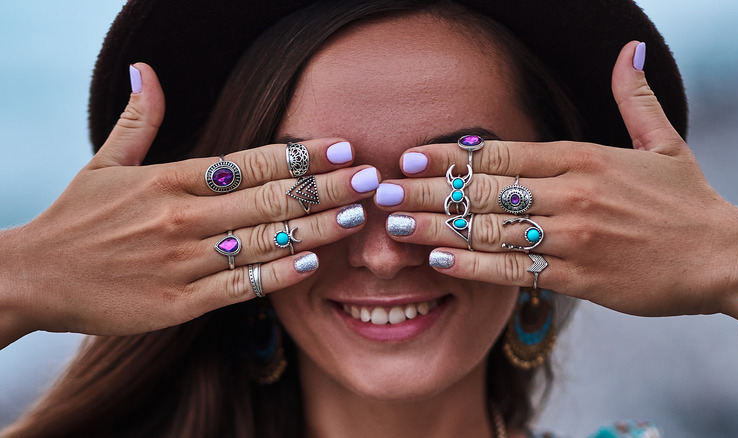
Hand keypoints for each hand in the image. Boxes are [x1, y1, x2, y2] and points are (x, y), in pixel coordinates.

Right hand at [0, 63, 377, 344]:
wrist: (34, 277)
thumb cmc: (77, 219)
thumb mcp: (103, 162)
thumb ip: (138, 119)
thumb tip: (145, 70)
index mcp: (168, 180)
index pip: (248, 162)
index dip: (299, 154)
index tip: (341, 146)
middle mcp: (180, 218)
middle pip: (267, 199)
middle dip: (324, 187)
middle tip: (369, 177)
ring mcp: (180, 262)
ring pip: (262, 241)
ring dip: (316, 228)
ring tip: (358, 215)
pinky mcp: (177, 303)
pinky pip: (239, 286)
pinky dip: (278, 273)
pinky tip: (313, 261)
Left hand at [377, 42, 737, 318]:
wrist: (726, 257)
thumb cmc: (688, 202)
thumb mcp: (665, 142)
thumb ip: (635, 98)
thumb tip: (629, 51)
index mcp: (584, 158)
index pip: (502, 151)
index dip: (450, 153)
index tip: (408, 154)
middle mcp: (573, 194)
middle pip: (486, 189)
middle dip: (428, 188)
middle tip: (383, 190)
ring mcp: (574, 237)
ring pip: (492, 229)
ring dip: (438, 224)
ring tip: (393, 224)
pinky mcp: (580, 278)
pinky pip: (516, 270)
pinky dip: (475, 265)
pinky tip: (440, 258)